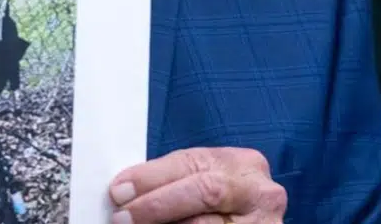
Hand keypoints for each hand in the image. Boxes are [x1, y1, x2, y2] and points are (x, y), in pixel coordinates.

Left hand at [107, 147, 286, 223]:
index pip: (193, 163)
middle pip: (205, 191)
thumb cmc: (223, 205)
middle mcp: (260, 194)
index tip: (119, 190)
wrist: (246, 223)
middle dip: (158, 203)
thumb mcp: (209, 182)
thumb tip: (125, 191)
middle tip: (123, 216)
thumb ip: (176, 181)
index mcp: (244, 165)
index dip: (152, 177)